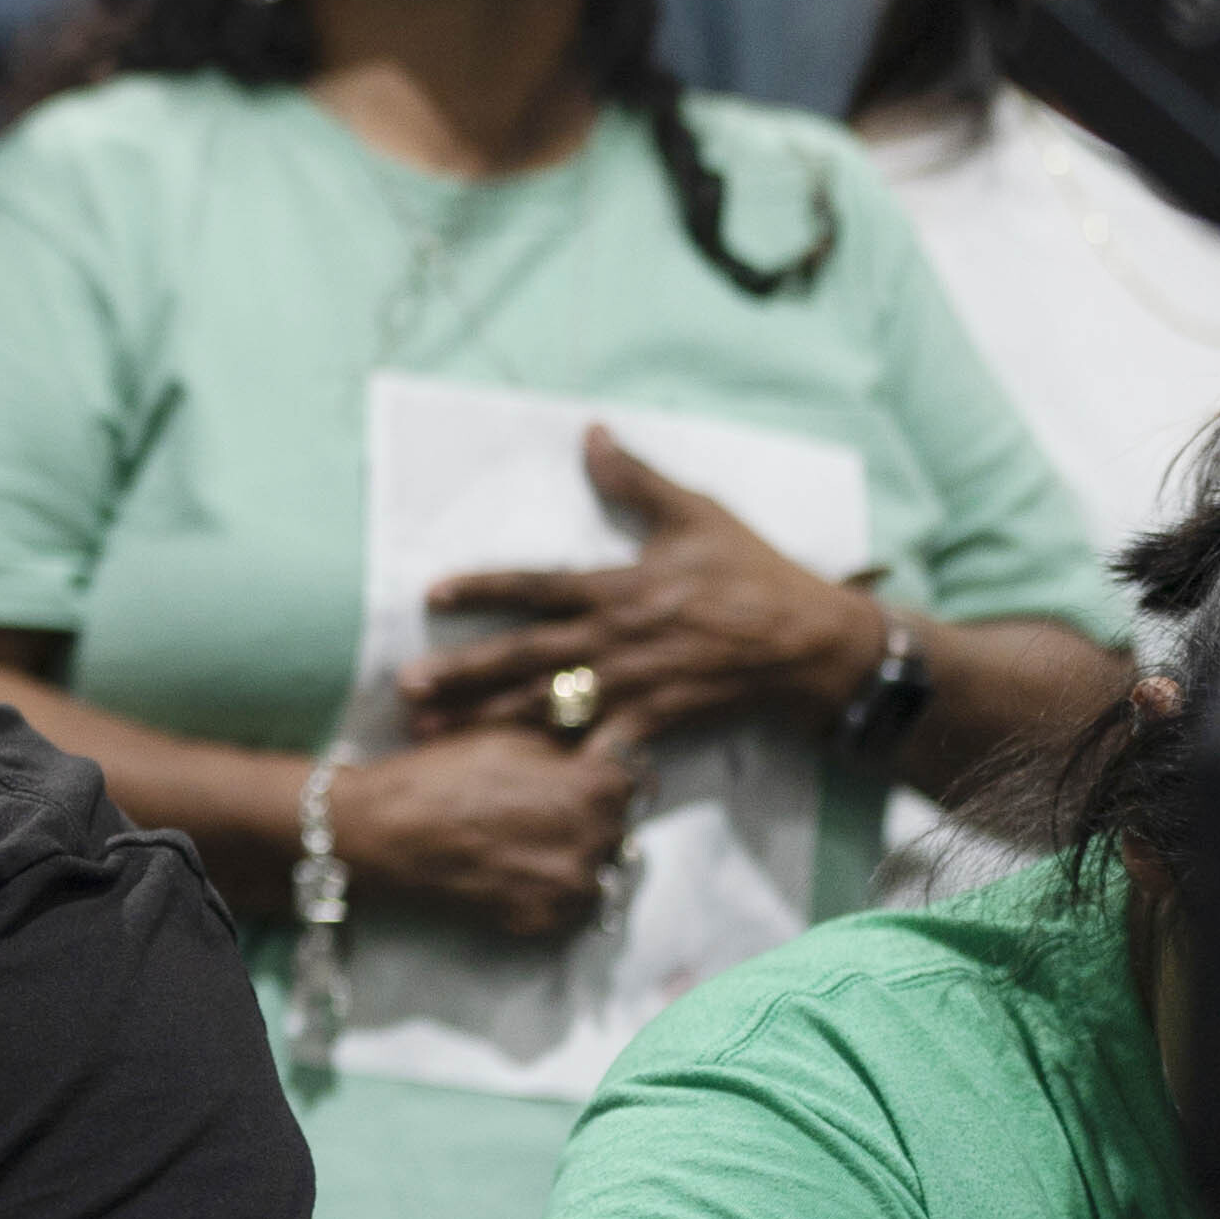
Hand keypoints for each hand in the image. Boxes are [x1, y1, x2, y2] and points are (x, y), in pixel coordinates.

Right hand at [334, 722, 643, 940]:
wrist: (384, 828)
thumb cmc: (445, 771)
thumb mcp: (516, 736)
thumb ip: (571, 745)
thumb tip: (601, 746)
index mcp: (598, 787)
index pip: (634, 780)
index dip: (604, 773)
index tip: (584, 773)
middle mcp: (596, 840)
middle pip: (616, 827)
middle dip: (589, 816)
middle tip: (545, 808)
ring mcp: (570, 886)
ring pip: (594, 869)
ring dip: (571, 856)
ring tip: (525, 841)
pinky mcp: (541, 919)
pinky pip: (563, 903)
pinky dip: (545, 888)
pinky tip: (511, 867)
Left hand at [407, 429, 887, 749]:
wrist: (813, 643)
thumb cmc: (754, 573)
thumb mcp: (697, 515)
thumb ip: (637, 479)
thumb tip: (591, 432)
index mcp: (619, 587)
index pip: (535, 585)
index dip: (482, 587)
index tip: (430, 592)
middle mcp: (618, 639)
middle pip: (525, 656)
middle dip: (463, 673)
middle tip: (406, 687)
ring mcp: (635, 685)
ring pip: (548, 706)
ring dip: (488, 720)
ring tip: (434, 734)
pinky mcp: (656, 720)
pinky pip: (602, 747)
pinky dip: (564, 767)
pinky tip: (520, 786)